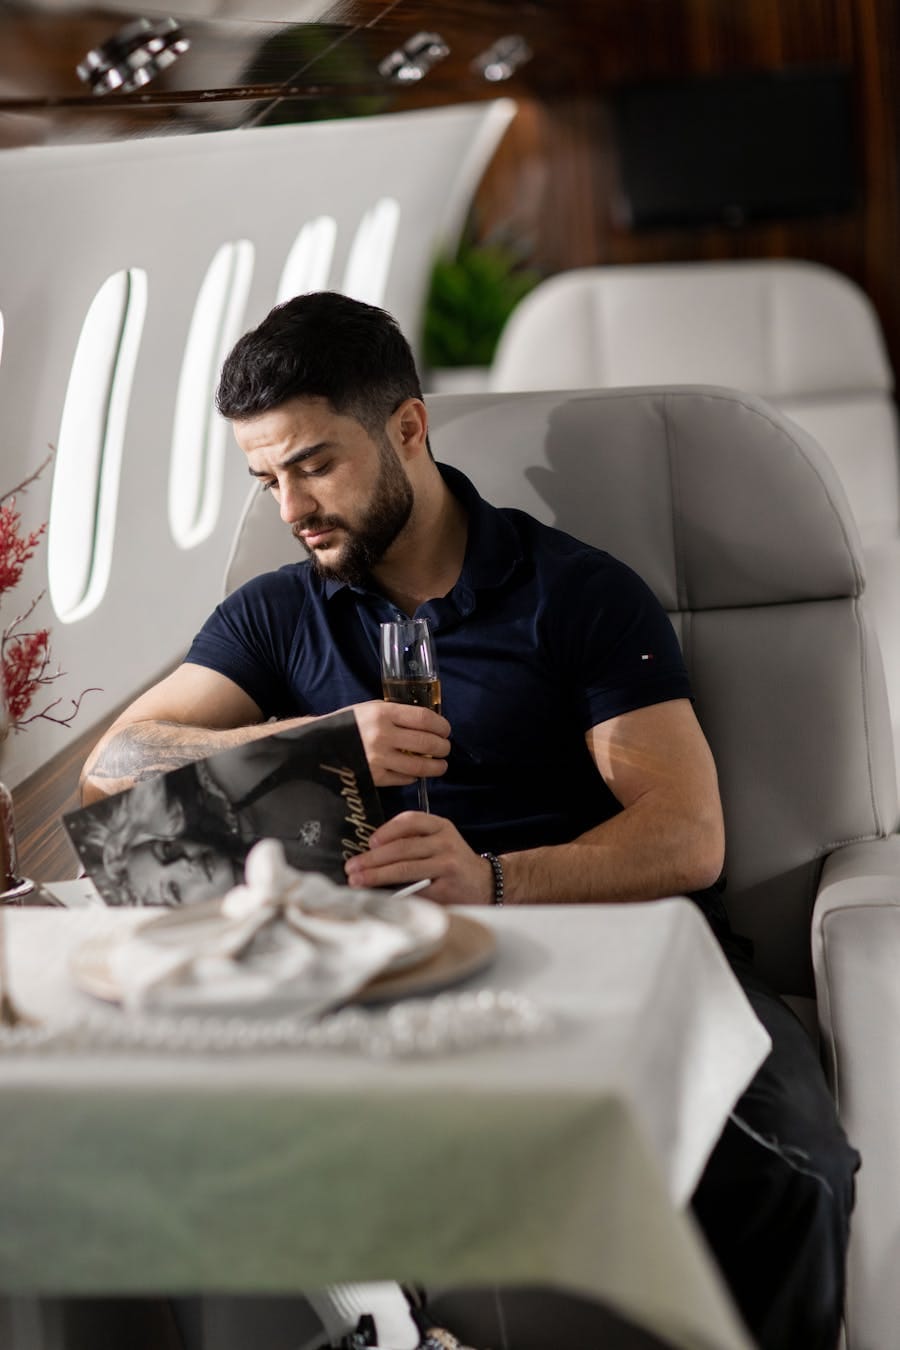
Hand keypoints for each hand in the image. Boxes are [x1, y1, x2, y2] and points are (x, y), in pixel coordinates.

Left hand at [345, 811, 492, 906]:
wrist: (484, 883)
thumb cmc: (452, 862)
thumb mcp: (438, 842)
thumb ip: (412, 842)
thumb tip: (370, 854)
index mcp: (440, 826)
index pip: (410, 820)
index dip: (387, 830)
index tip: (369, 842)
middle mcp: (445, 842)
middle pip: (403, 847)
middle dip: (373, 858)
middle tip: (352, 866)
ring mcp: (447, 864)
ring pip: (406, 868)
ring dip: (378, 875)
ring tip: (358, 880)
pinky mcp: (446, 887)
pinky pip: (415, 889)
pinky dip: (395, 892)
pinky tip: (381, 895)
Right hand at [347, 700, 450, 786]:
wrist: (319, 745)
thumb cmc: (348, 724)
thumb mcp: (371, 709)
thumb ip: (396, 715)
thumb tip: (427, 723)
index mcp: (383, 713)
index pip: (424, 718)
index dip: (441, 725)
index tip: (446, 730)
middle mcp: (382, 735)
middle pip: (426, 743)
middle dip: (442, 747)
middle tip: (445, 749)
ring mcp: (378, 759)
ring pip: (419, 765)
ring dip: (435, 767)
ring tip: (440, 765)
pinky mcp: (374, 777)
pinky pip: (403, 779)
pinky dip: (413, 776)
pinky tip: (415, 773)